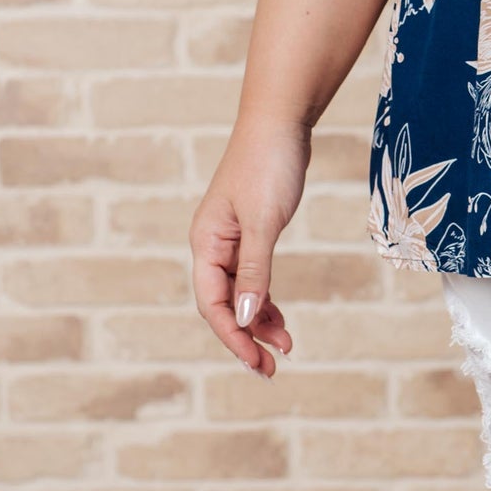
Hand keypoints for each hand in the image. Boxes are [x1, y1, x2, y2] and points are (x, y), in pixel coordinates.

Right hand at [190, 119, 309, 378]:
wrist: (280, 123)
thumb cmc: (268, 166)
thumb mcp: (263, 223)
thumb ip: (255, 271)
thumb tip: (244, 317)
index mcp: (205, 244)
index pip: (212, 304)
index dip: (234, 337)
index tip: (259, 363)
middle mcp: (212, 246)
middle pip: (223, 305)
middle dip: (246, 337)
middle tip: (273, 368)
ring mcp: (231, 240)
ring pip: (240, 294)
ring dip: (260, 321)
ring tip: (285, 346)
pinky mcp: (251, 233)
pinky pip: (253, 277)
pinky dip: (266, 298)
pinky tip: (279, 317)